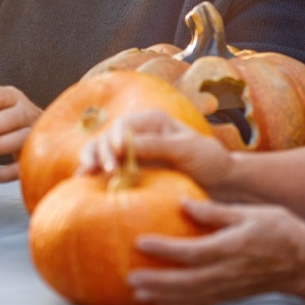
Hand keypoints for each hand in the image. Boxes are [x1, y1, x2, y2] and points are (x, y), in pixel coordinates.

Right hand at [82, 109, 234, 191]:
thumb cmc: (208, 160)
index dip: (114, 141)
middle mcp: (137, 134)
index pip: (122, 126)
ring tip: (85, 177)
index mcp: (151, 121)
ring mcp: (131, 153)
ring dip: (91, 162)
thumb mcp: (185, 149)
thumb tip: (121, 146)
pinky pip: (105, 170)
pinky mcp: (129, 171)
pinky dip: (93, 174)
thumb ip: (155, 146)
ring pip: (100, 152)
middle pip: (106, 138)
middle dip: (99, 153)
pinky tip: (83, 183)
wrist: (220, 182)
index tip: (114, 159)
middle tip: (101, 172)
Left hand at [128, 200, 304, 304]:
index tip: (140, 241)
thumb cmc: (280, 231)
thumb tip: (184, 203)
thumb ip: (216, 212)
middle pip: (186, 280)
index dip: (165, 249)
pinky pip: (201, 303)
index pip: (192, 251)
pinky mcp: (230, 295)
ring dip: (162, 296)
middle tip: (129, 276)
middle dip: (156, 281)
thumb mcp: (250, 213)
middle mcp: (227, 272)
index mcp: (231, 248)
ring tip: (136, 293)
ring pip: (190, 296)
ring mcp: (228, 287)